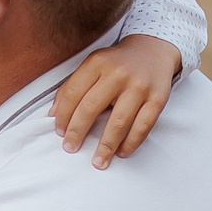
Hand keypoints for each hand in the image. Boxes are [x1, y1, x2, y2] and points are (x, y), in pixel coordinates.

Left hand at [50, 34, 178, 167]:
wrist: (153, 50)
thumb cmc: (117, 63)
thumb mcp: (93, 65)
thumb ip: (73, 86)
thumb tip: (54, 114)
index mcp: (97, 63)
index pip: (73, 93)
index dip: (63, 115)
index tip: (59, 132)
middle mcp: (118, 74)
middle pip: (91, 108)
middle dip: (78, 132)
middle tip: (70, 148)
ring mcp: (139, 87)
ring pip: (118, 122)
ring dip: (106, 146)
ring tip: (98, 161)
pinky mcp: (158, 99)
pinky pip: (143, 126)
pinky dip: (131, 143)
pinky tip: (122, 152)